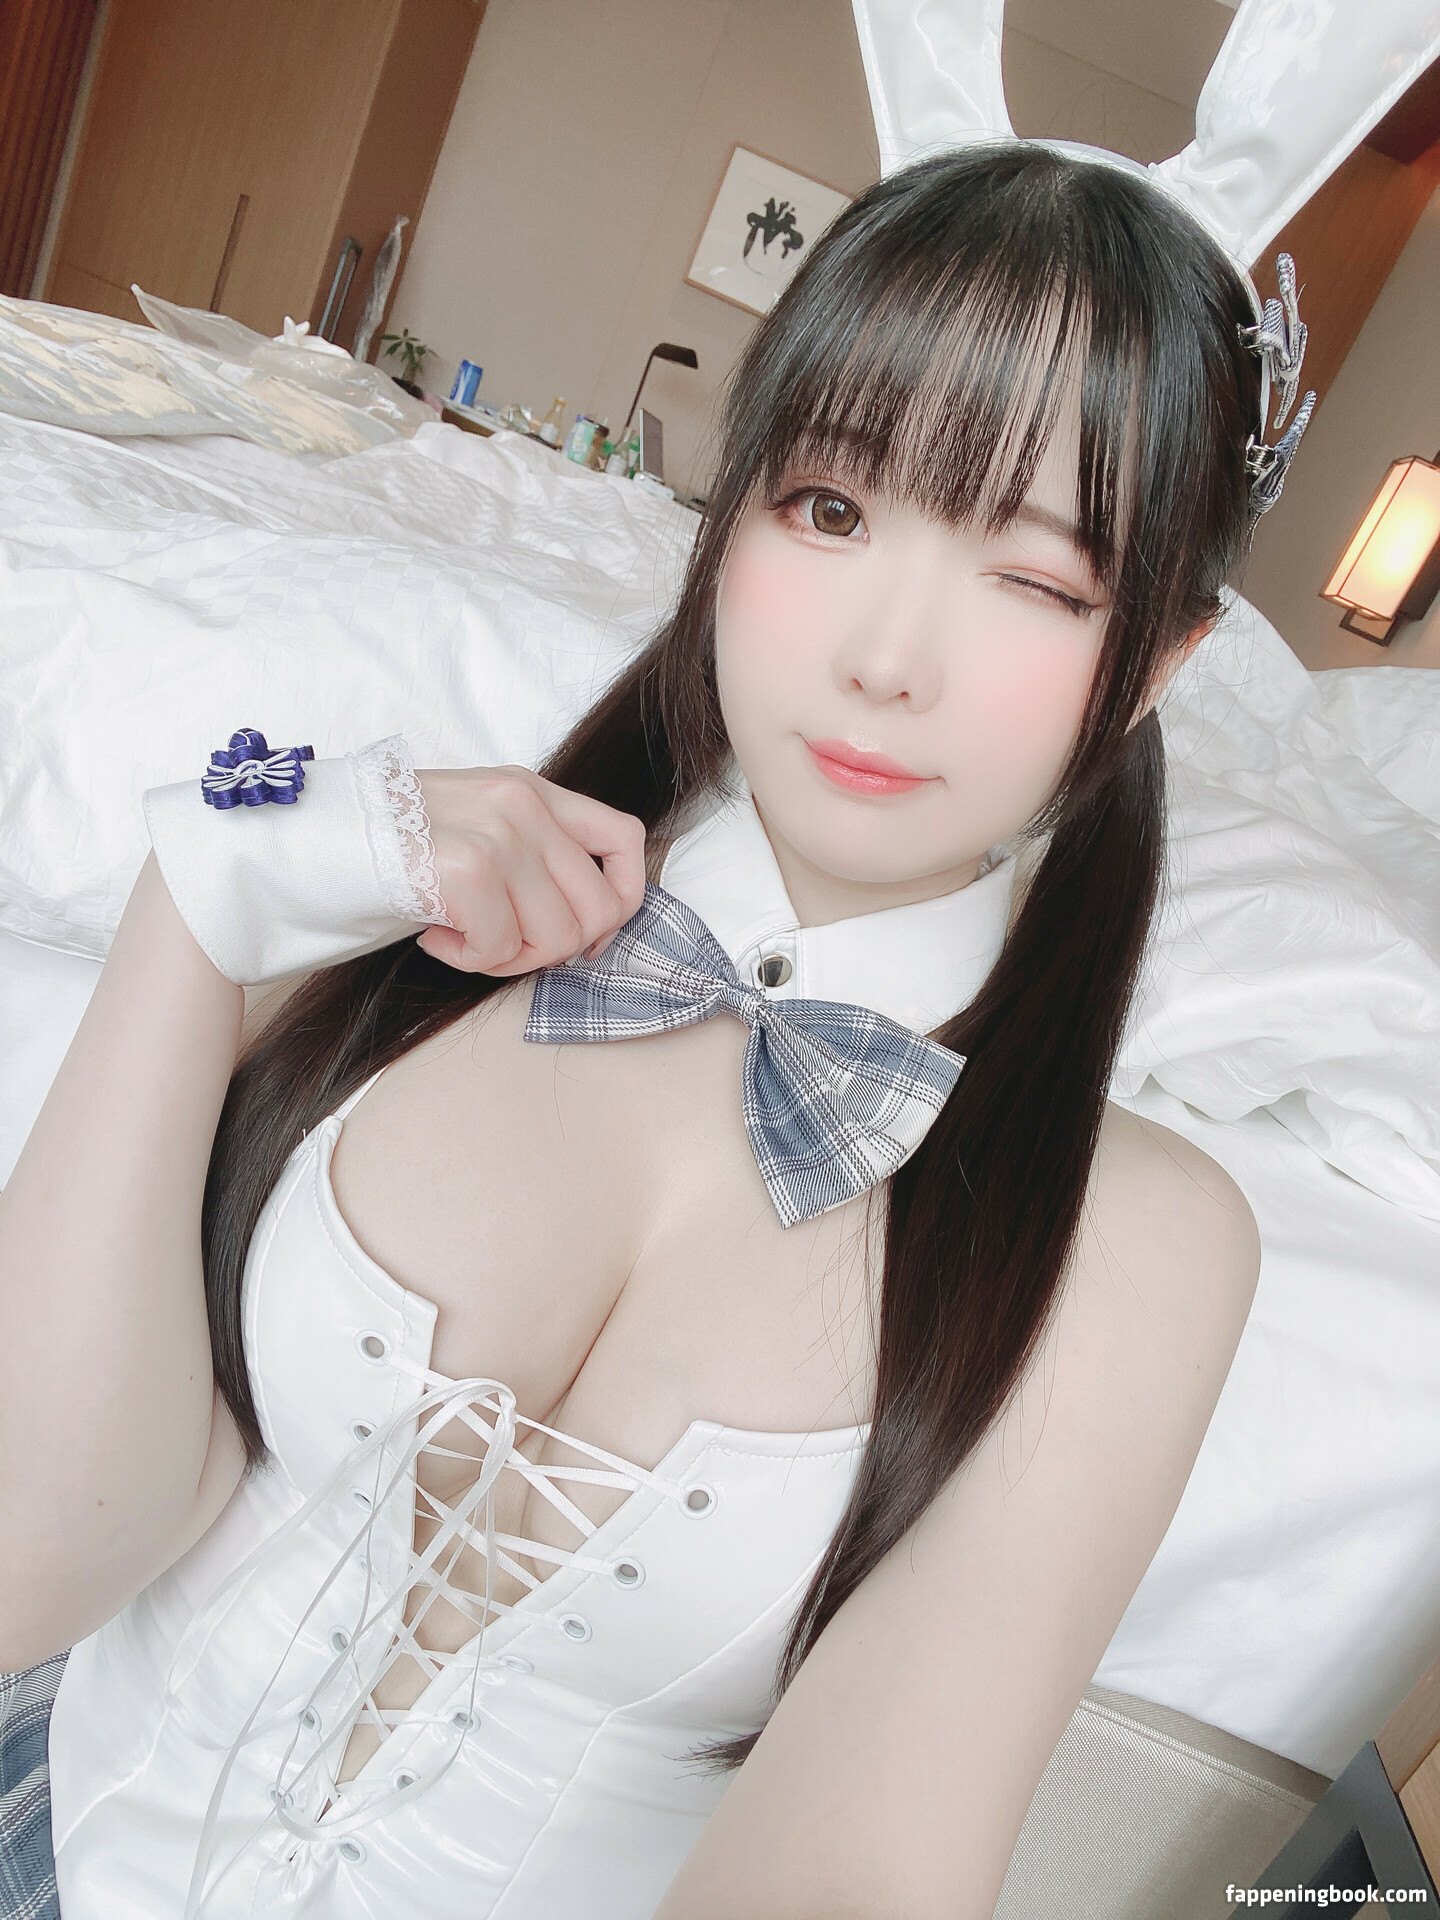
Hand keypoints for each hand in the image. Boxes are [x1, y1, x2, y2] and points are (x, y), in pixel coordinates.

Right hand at [410, 766, 646, 975]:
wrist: (315, 838)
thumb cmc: (391, 846)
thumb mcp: (476, 827)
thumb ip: (533, 857)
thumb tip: (586, 929)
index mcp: (532, 790)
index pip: (625, 838)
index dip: (624, 899)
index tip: (589, 935)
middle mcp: (524, 804)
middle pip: (598, 908)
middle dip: (553, 948)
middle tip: (500, 944)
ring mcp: (499, 833)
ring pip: (556, 938)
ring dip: (507, 958)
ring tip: (460, 936)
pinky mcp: (468, 869)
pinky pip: (501, 949)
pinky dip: (468, 960)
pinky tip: (434, 935)